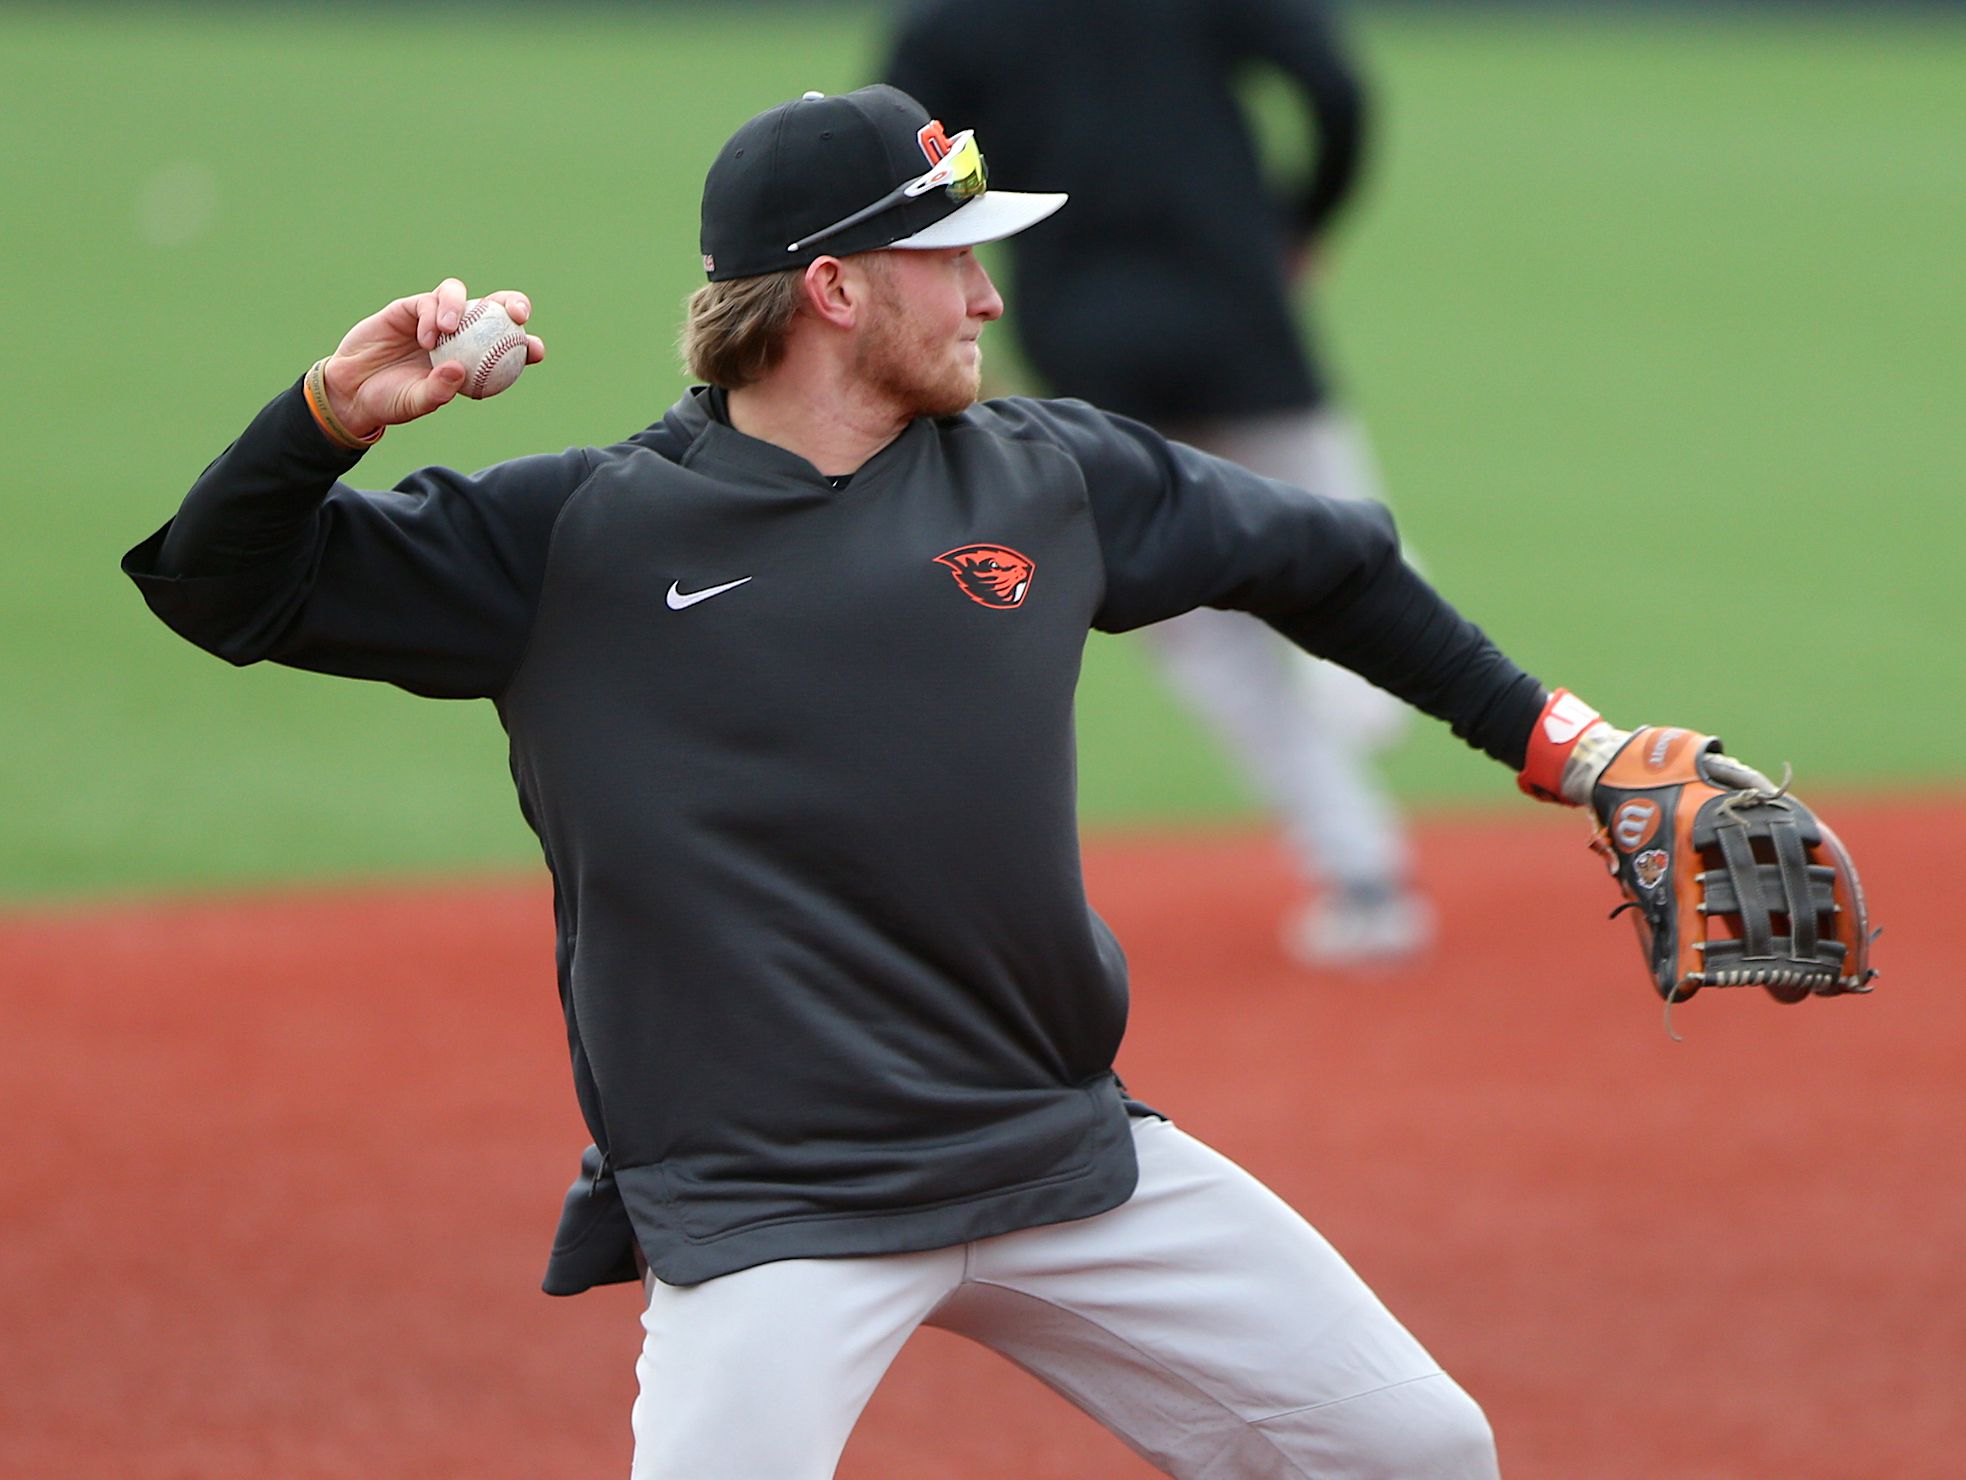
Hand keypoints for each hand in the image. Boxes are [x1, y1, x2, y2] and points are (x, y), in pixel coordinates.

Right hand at [320, 279, 545, 437]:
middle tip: (516, 315)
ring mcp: (434, 318)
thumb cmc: (391, 400)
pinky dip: (430, 316)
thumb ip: (438, 390)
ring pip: (459, 295)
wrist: (352, 389)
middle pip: (493, 307)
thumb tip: (460, 371)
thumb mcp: (416, 403)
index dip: (527, 344)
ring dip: (460, 306)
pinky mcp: (409, 307)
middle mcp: (459, 333)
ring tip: (448, 329)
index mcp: (472, 359)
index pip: (507, 346)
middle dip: (512, 303)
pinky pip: (426, 303)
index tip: (535, 351)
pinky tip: (427, 337)